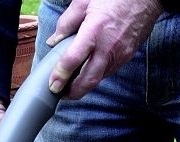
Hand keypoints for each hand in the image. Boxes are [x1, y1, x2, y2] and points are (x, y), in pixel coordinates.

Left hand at [48, 0, 162, 98]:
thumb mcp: (84, 2)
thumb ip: (66, 23)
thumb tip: (54, 41)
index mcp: (94, 30)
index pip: (73, 59)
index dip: (61, 75)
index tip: (53, 85)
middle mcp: (107, 47)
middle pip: (88, 81)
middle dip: (73, 93)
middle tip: (62, 93)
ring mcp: (119, 54)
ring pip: (98, 78)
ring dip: (85, 84)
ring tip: (73, 82)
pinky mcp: (127, 56)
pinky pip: (108, 71)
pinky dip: (97, 73)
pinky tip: (89, 69)